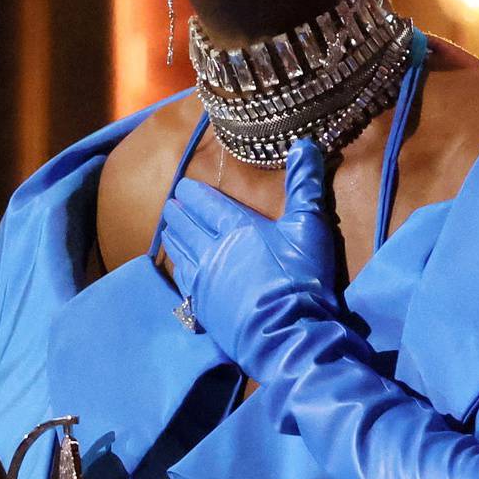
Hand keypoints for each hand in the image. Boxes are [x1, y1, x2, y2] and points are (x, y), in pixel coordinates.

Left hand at [157, 138, 372, 382]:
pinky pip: (182, 282)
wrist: (288, 333)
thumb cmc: (302, 278)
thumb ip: (305, 185)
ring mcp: (204, 280)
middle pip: (187, 225)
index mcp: (237, 227)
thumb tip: (304, 144)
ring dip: (173, 237)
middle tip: (171, 205)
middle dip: (178, 213)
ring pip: (180, 252)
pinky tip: (178, 268)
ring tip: (169, 229)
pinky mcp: (202, 308)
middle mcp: (213, 250)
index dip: (194, 194)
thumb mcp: (309, 226)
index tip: (183, 187)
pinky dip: (178, 268)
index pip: (207, 204)